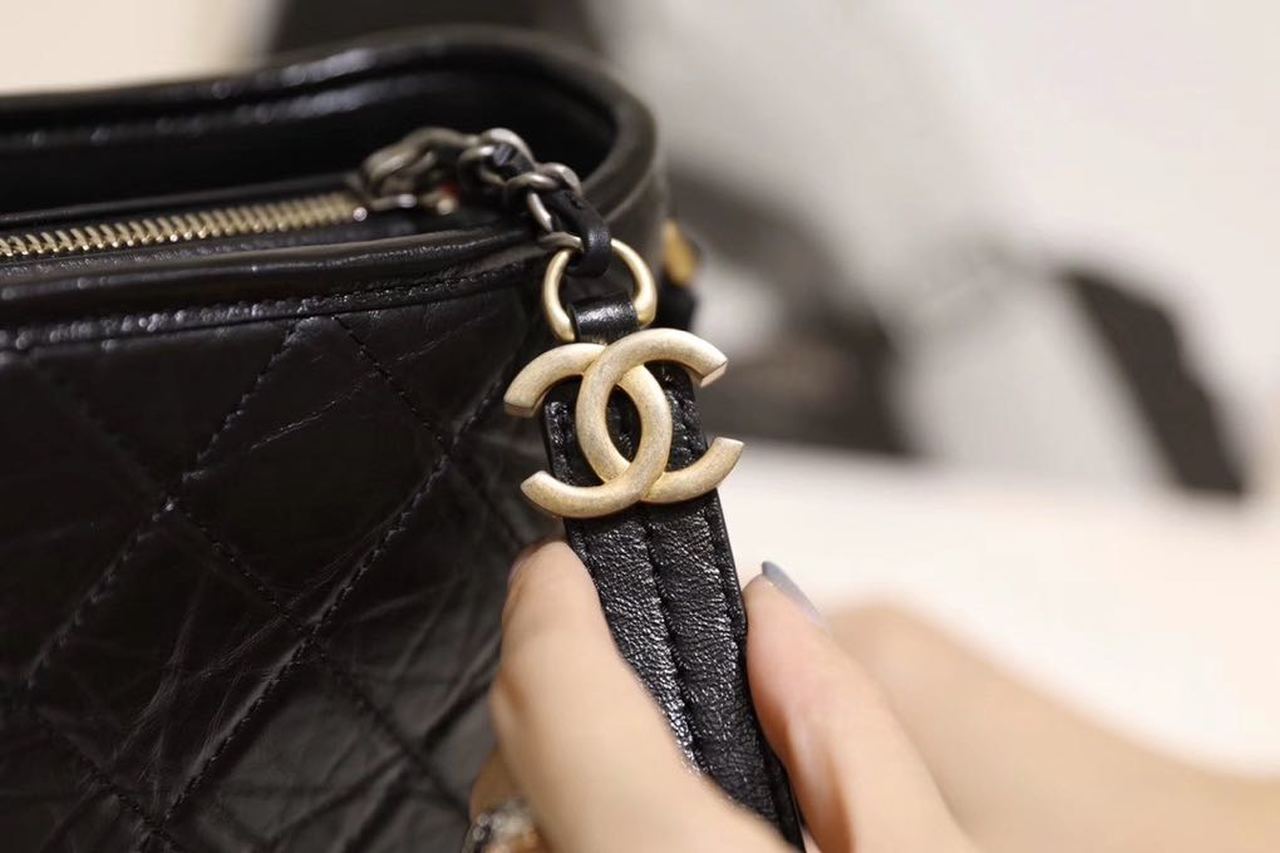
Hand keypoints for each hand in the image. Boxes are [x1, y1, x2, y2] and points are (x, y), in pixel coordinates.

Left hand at [472, 542, 975, 851]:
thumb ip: (846, 727)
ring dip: (555, 782)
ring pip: (511, 834)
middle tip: (621, 659)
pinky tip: (643, 834)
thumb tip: (772, 610)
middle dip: (555, 699)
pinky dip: (564, 835)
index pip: (553, 703)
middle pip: (513, 772)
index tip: (557, 565)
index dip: (545, 612)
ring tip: (648, 762)